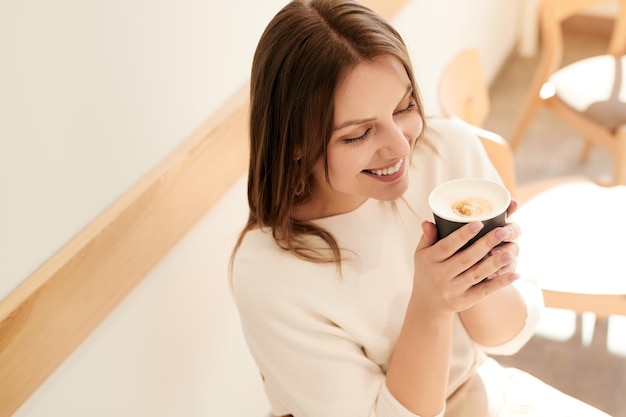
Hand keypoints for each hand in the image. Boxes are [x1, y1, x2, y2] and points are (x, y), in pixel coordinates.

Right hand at [412, 199, 520, 313]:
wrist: (427, 303)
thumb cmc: (427, 271)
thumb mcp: (421, 254)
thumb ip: (427, 237)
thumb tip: (428, 221)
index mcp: (430, 260)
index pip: (446, 246)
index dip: (462, 235)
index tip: (479, 223)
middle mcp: (440, 276)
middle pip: (466, 259)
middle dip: (485, 244)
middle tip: (502, 230)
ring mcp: (453, 290)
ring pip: (477, 274)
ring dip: (495, 263)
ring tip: (510, 252)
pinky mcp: (464, 301)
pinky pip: (484, 291)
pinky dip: (500, 283)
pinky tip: (515, 274)